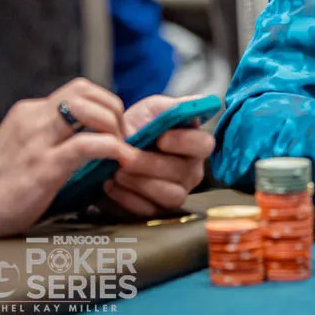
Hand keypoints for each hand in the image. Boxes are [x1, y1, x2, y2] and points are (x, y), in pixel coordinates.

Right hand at [0, 78, 138, 244]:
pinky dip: (112, 148)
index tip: (114, 125)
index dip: (105, 103)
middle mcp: (33, 120)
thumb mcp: (24, 144)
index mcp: (29, 113)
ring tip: (121, 147)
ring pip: (86, 109)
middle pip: (85, 91)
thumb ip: (52, 132)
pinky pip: (87, 145)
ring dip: (114, 126)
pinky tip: (120, 159)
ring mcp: (37, 142)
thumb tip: (92, 132)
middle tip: (122, 135)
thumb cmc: (0, 183)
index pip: (79, 90)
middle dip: (114, 109)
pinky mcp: (43, 167)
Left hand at [101, 95, 215, 216]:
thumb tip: (196, 103)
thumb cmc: (136, 126)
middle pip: (183, 172)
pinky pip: (149, 210)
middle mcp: (192, 170)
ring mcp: (177, 191)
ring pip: (171, 196)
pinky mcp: (157, 209)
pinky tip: (112, 184)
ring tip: (118, 171)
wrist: (110, 147)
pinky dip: (127, 197)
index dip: (184, 142)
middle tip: (125, 156)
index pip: (204, 145)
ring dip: (140, 183)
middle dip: (150, 164)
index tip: (161, 138)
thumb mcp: (153, 109)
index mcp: (195, 143)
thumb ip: (173, 107)